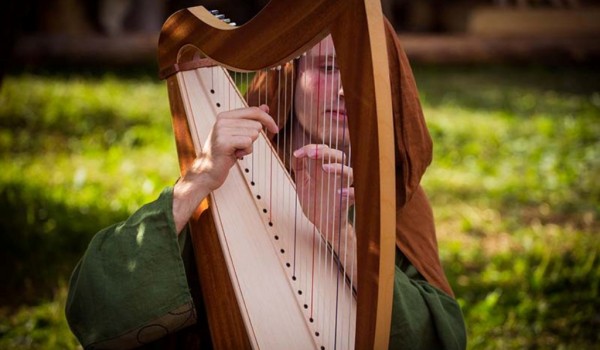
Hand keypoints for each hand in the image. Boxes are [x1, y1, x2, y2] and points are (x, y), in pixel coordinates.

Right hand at [173, 105, 277, 232]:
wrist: (208, 172)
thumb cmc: (225, 154)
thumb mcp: (239, 134)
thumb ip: (251, 120)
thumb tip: (266, 107)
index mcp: (225, 115)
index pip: (253, 110)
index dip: (268, 119)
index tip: (276, 129)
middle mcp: (222, 120)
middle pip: (256, 124)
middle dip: (253, 139)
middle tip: (239, 147)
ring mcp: (221, 130)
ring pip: (254, 134)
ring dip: (249, 147)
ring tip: (235, 151)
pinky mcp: (223, 142)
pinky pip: (248, 143)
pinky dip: (246, 152)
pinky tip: (235, 155)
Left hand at [292, 144, 354, 241]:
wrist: (322, 225)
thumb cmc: (314, 203)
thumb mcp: (302, 185)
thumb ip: (299, 169)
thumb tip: (296, 154)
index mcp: (323, 170)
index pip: (322, 152)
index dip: (311, 148)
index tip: (298, 153)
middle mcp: (334, 176)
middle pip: (339, 156)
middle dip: (326, 152)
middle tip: (311, 153)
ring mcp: (342, 187)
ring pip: (349, 172)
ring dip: (338, 168)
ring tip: (325, 168)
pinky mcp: (347, 202)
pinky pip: (355, 194)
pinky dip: (350, 192)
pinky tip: (340, 192)